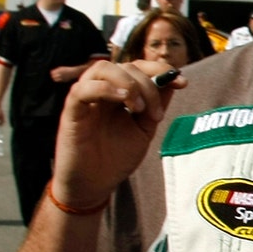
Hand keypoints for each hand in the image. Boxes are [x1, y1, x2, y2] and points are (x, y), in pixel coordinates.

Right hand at [49, 58, 183, 208]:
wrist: (94, 185)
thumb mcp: (143, 130)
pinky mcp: (71, 111)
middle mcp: (102, 91)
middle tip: (155, 113)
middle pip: (125, 66)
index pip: (138, 67)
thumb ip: (155, 105)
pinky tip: (124, 101)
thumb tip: (173, 81)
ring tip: (139, 108)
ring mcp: (85, 99)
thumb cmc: (115, 159)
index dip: (160, 69)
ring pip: (102, 68)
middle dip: (148, 84)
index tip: (181, 82)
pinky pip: (82, 89)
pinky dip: (105, 88)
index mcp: (119, 93)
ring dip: (128, 82)